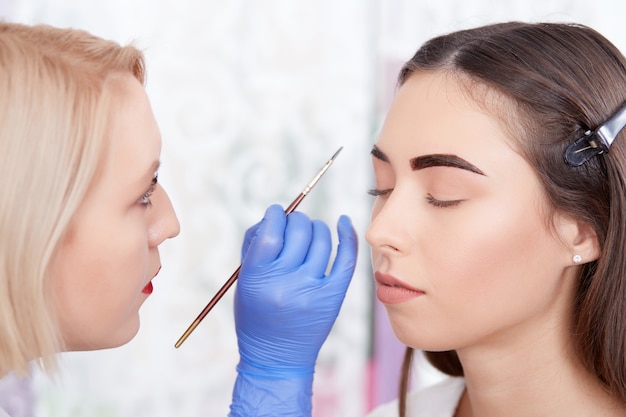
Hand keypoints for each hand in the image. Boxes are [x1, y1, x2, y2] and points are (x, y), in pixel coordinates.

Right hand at [234, 204, 357, 377]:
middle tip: (294, 223)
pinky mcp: (333, 296)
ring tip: (311, 231)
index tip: (276, 213)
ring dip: (316, 228)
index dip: (275, 215)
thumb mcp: (244, 281)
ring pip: (321, 240)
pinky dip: (347, 236)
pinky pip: (346, 259)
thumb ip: (255, 246)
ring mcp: (311, 290)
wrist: (276, 357)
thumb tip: (276, 216)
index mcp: (257, 278)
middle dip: (296, 220)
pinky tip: (344, 222)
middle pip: (298, 232)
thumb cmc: (256, 314)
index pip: (269, 232)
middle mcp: (285, 283)